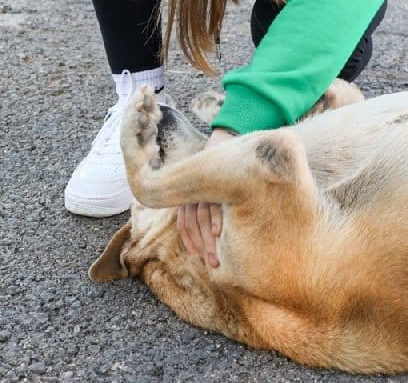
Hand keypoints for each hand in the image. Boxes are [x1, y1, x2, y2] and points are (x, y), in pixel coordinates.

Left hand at [178, 128, 235, 267]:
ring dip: (208, 240)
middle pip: (193, 225)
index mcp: (188, 197)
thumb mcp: (206, 189)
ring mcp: (204, 188)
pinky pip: (214, 204)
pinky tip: (218, 233)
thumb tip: (212, 236)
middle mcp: (192, 194)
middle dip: (202, 247)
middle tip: (212, 264)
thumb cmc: (217, 172)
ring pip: (201, 218)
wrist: (223, 143)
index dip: (191, 243)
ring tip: (215, 256)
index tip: (200, 258)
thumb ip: (203, 208)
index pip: (184, 225)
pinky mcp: (216, 183)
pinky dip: (215, 220)